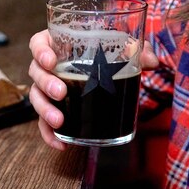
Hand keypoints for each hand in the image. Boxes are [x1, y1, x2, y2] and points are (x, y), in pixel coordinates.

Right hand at [28, 30, 158, 150]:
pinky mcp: (54, 109)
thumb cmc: (107, 53)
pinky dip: (49, 135)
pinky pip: (43, 123)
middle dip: (46, 84)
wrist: (107, 71)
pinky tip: (61, 145)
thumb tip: (152, 61)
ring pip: (36, 98)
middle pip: (36, 72)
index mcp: (58, 44)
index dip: (40, 52)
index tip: (51, 61)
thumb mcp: (122, 48)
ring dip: (45, 110)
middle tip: (61, 92)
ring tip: (59, 121)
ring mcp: (48, 89)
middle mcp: (48, 67)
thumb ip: (138, 50)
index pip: (38, 44)